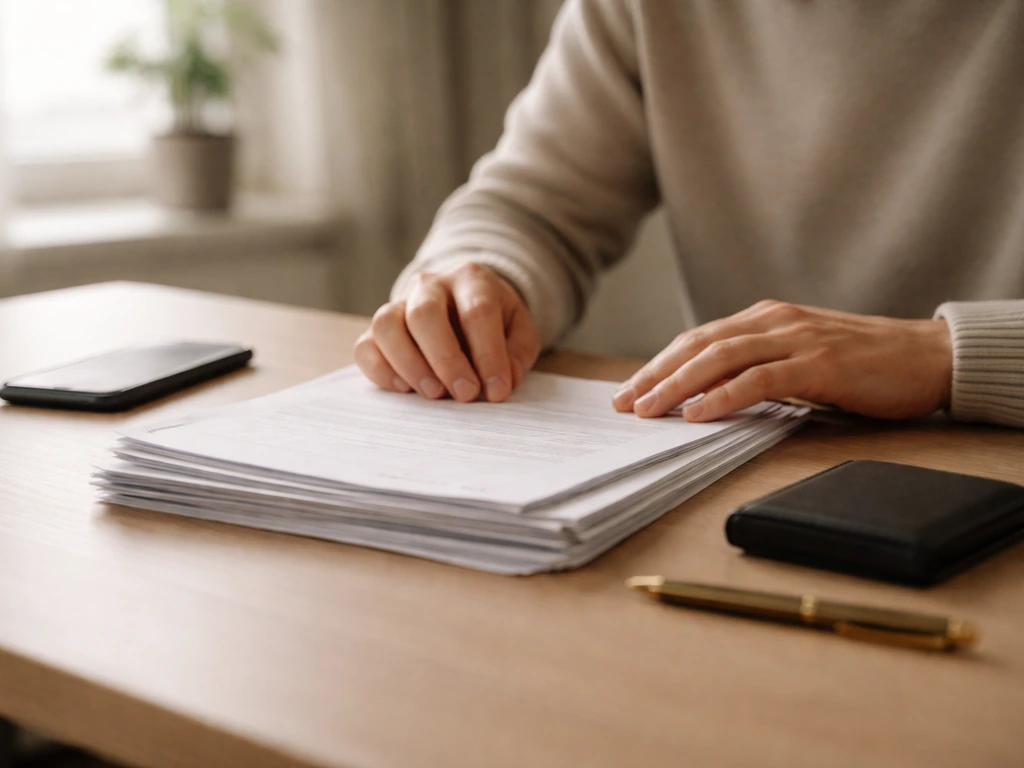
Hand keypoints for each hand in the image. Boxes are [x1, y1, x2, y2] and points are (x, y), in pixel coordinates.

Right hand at [355, 263, 541, 401]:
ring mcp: (398, 304)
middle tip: (465, 394)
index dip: (488, 354)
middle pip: (425, 314)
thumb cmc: (492, 322)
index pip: (477, 311)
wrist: (460, 303)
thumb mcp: (518, 330)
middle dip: (445, 360)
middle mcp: (430, 286)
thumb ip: (518, 352)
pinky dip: (381, 371)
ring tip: (434, 394)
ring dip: (410, 365)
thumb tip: (506, 380)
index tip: (497, 390)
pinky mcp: (376, 330)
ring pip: (387, 325)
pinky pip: (365, 347)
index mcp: (471, 279)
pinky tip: (405, 390)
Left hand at [613, 300, 952, 421]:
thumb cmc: (864, 364)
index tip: (629, 390)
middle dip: (654, 374)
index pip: (698, 340)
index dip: (659, 364)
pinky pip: (760, 378)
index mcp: (765, 318)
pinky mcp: (820, 363)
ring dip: (678, 385)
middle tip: (623, 403)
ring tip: (648, 409)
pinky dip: (724, 395)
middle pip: (698, 345)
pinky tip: (698, 413)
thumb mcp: (800, 359)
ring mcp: (797, 338)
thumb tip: (708, 397)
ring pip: (720, 357)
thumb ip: (758, 368)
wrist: (929, 356)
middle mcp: (774, 320)